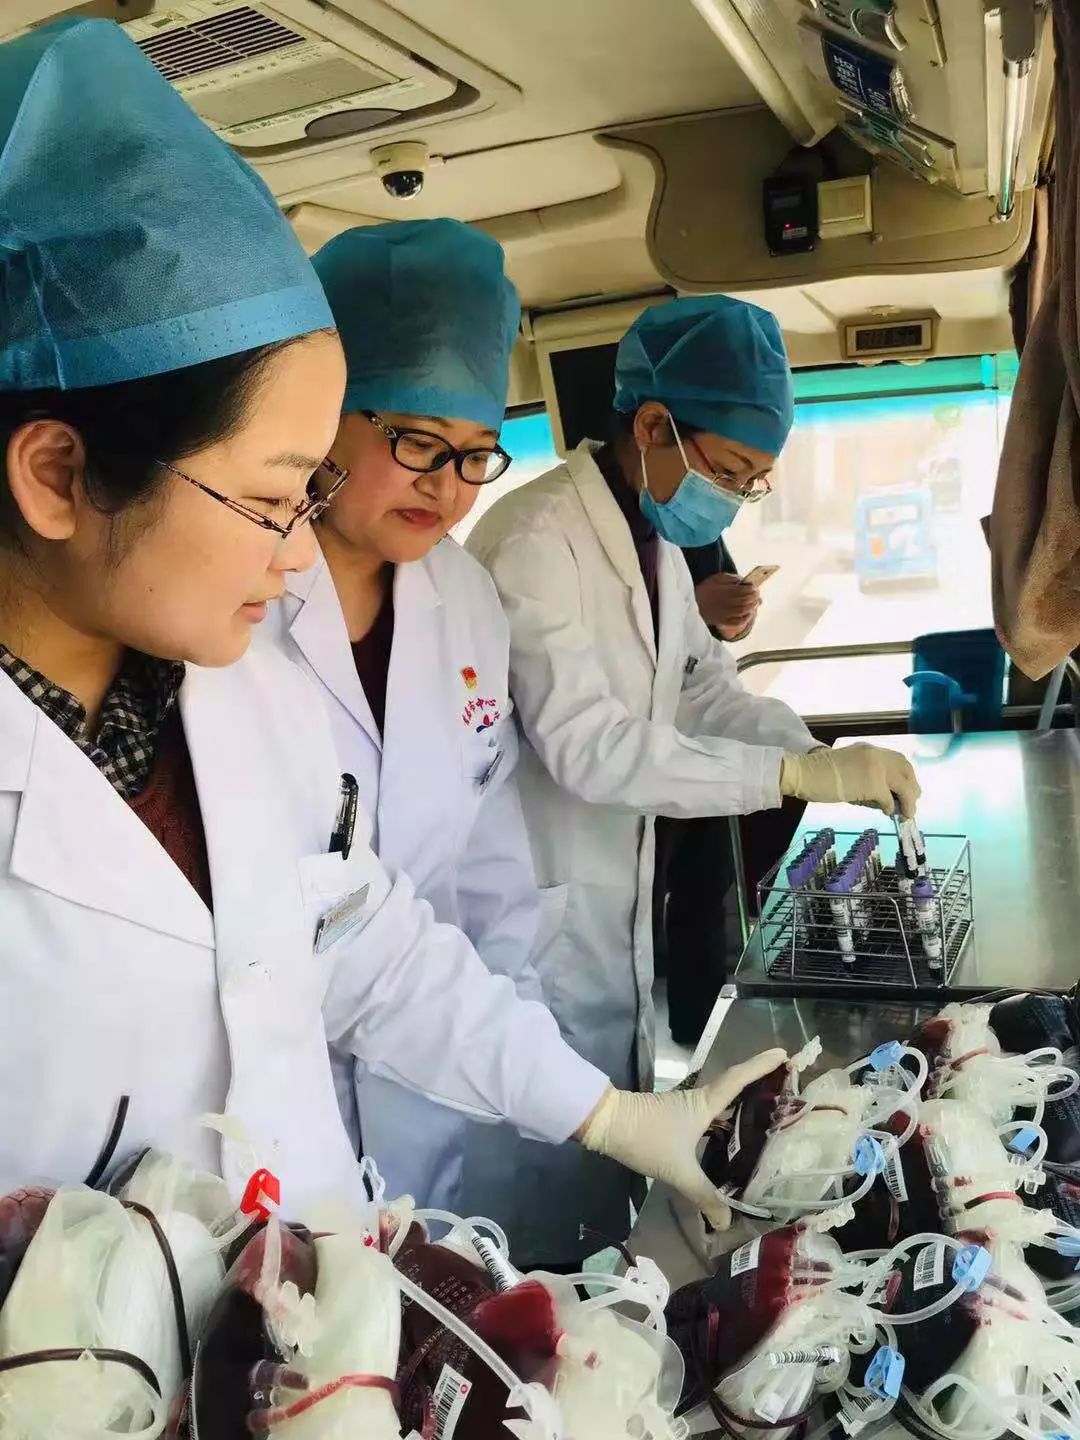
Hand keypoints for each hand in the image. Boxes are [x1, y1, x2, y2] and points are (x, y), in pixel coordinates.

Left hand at [576, 1049, 787, 1227]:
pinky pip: (708, 1117)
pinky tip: (729, 1138)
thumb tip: (726, 1221)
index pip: (739, 1079)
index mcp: (704, 1104)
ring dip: (741, 1105)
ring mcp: (685, 1109)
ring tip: (766, 1117)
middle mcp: (698, 1100)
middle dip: (759, 1084)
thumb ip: (704, 1196)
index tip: (784, 1054)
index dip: (761, 1066)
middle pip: (735, 1087)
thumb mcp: (678, 1171)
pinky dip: (724, 1121)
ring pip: (721, 1104)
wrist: (605, 1125)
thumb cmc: (646, 1138)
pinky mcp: (675, 1119)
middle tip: (786, 1087)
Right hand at [695, 574, 760, 638]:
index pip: (741, 591)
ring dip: (751, 607)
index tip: (755, 588)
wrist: (694, 601)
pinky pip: (736, 622)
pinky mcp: (720, 621)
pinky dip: (745, 618)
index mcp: (720, 591)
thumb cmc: (708, 588)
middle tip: (757, 595)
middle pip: (743, 602)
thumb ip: (732, 578)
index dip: (751, 590)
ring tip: (755, 603)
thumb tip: (746, 583)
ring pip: (741, 611)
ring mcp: (721, 614)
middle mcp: (721, 603)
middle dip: (753, 598)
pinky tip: (749, 613)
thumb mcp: (717, 578)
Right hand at [779, 743, 920, 818]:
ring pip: (903, 786)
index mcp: (869, 750)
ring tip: (905, 814)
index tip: (906, 788)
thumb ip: (865, 777)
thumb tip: (884, 798)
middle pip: (906, 770)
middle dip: (912, 788)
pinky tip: (885, 812)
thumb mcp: (847, 769)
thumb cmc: (817, 774)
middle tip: (911, 803)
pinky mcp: (872, 784)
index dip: (906, 775)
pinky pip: (888, 799)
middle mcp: (876, 755)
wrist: (803, 773)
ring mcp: (875, 768)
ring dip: (907, 801)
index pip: (898, 760)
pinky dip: (889, 808)